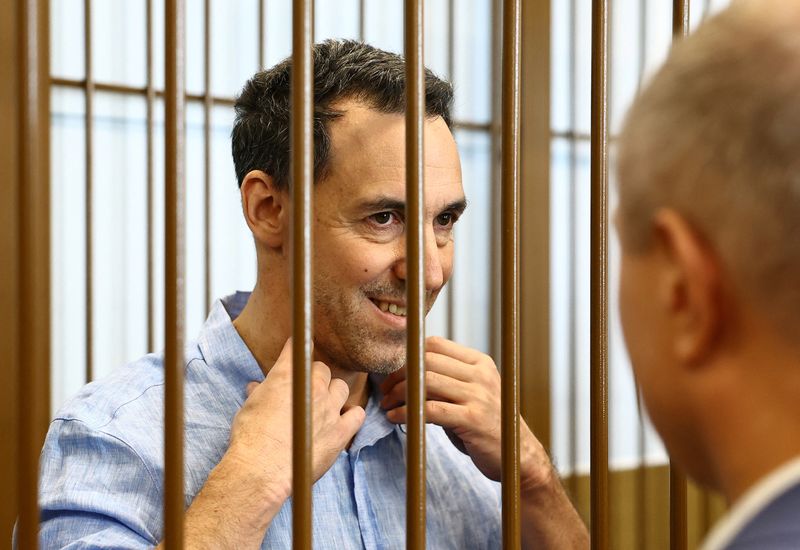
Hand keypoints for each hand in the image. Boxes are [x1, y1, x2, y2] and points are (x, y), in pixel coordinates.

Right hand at [226, 338, 365, 500]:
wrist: (262, 469)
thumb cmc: (250, 437)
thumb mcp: (248, 407)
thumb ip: (258, 393)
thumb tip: (255, 387)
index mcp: (287, 376)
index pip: (298, 348)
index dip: (298, 347)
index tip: (299, 348)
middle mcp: (312, 387)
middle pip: (323, 369)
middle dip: (315, 376)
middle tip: (307, 388)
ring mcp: (330, 409)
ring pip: (342, 387)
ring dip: (334, 393)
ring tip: (325, 404)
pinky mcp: (341, 431)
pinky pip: (357, 415)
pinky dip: (352, 415)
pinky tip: (344, 419)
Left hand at [380, 336, 551, 488]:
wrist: (519, 457)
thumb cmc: (487, 425)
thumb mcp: (471, 394)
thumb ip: (447, 381)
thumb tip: (406, 373)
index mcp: (480, 363)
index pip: (435, 345)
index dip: (408, 357)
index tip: (393, 374)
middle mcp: (481, 375)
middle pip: (427, 361)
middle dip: (399, 375)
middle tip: (384, 391)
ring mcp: (479, 396)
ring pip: (426, 382)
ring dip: (398, 394)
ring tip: (387, 405)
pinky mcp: (473, 420)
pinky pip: (430, 410)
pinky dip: (406, 413)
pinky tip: (395, 418)